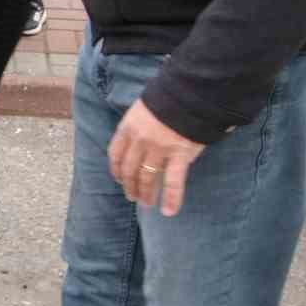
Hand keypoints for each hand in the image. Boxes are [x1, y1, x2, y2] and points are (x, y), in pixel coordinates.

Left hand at [108, 100, 206, 216]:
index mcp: (128, 127)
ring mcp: (159, 149)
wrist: (191, 93)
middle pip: (129, 169)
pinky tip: (169, 211)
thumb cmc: (169, 98)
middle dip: (129, 185)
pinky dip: (171, 198)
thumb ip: (138, 125)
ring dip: (145, 193)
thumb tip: (138, 141)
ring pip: (147, 177)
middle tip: (132, 196)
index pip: (115, 153)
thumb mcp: (144, 108)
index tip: (118, 179)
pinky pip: (173, 181)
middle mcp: (140, 140)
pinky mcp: (179, 155)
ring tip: (146, 204)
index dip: (115, 169)